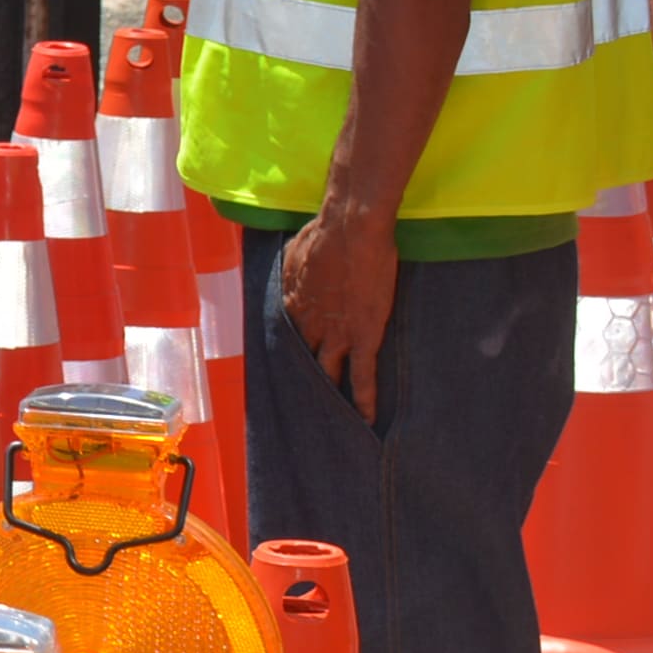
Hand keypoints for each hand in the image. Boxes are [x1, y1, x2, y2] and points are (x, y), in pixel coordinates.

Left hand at [278, 195, 397, 424]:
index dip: (289, 356)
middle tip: (302, 409)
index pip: (286, 340)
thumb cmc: (323, 234)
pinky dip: (364, 398)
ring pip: (330, 374)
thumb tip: (286, 276)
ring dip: (331, 398)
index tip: (287, 372)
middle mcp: (308, 326)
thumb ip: (289, 273)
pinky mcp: (363, 336)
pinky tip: (366, 418)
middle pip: (303, 363)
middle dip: (304, 385)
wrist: (350, 231)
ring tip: (332, 421)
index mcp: (290, 306)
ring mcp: (336, 333)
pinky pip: (363, 375)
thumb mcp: (292, 254)